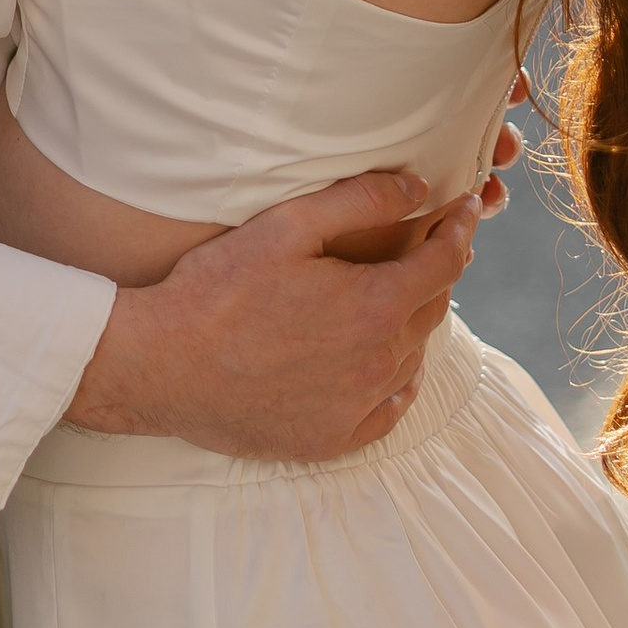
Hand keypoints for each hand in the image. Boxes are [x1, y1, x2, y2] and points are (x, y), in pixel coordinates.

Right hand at [67, 170, 485, 462]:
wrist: (161, 366)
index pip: (444, 262)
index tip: (467, 208)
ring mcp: (357, 407)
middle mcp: (378, 362)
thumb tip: (417, 187)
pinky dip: (398, 382)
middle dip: (437, 269)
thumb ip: (360, 201)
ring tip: (401, 295)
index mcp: (375, 306)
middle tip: (431, 243)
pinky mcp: (331, 439)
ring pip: (413, 357)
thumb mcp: (286, 226)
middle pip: (431, 307)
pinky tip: (389, 366)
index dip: (460, 228)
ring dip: (414, 321)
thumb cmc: (216, 289)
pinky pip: (389, 411)